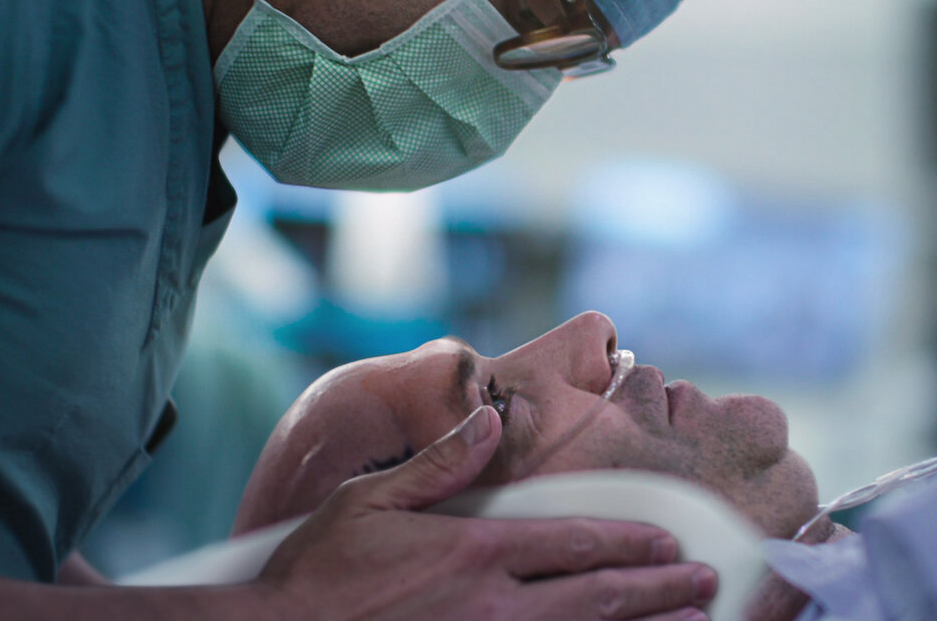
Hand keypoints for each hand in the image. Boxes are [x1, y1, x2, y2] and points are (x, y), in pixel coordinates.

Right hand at [255, 406, 715, 620]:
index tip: (667, 540)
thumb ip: (439, 465)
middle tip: (704, 583)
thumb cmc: (321, 572)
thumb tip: (488, 421)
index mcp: (474, 550)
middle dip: (658, 587)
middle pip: (597, 593)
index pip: (572, 541)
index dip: (628, 540)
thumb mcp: (370, 501)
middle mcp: (495, 603)